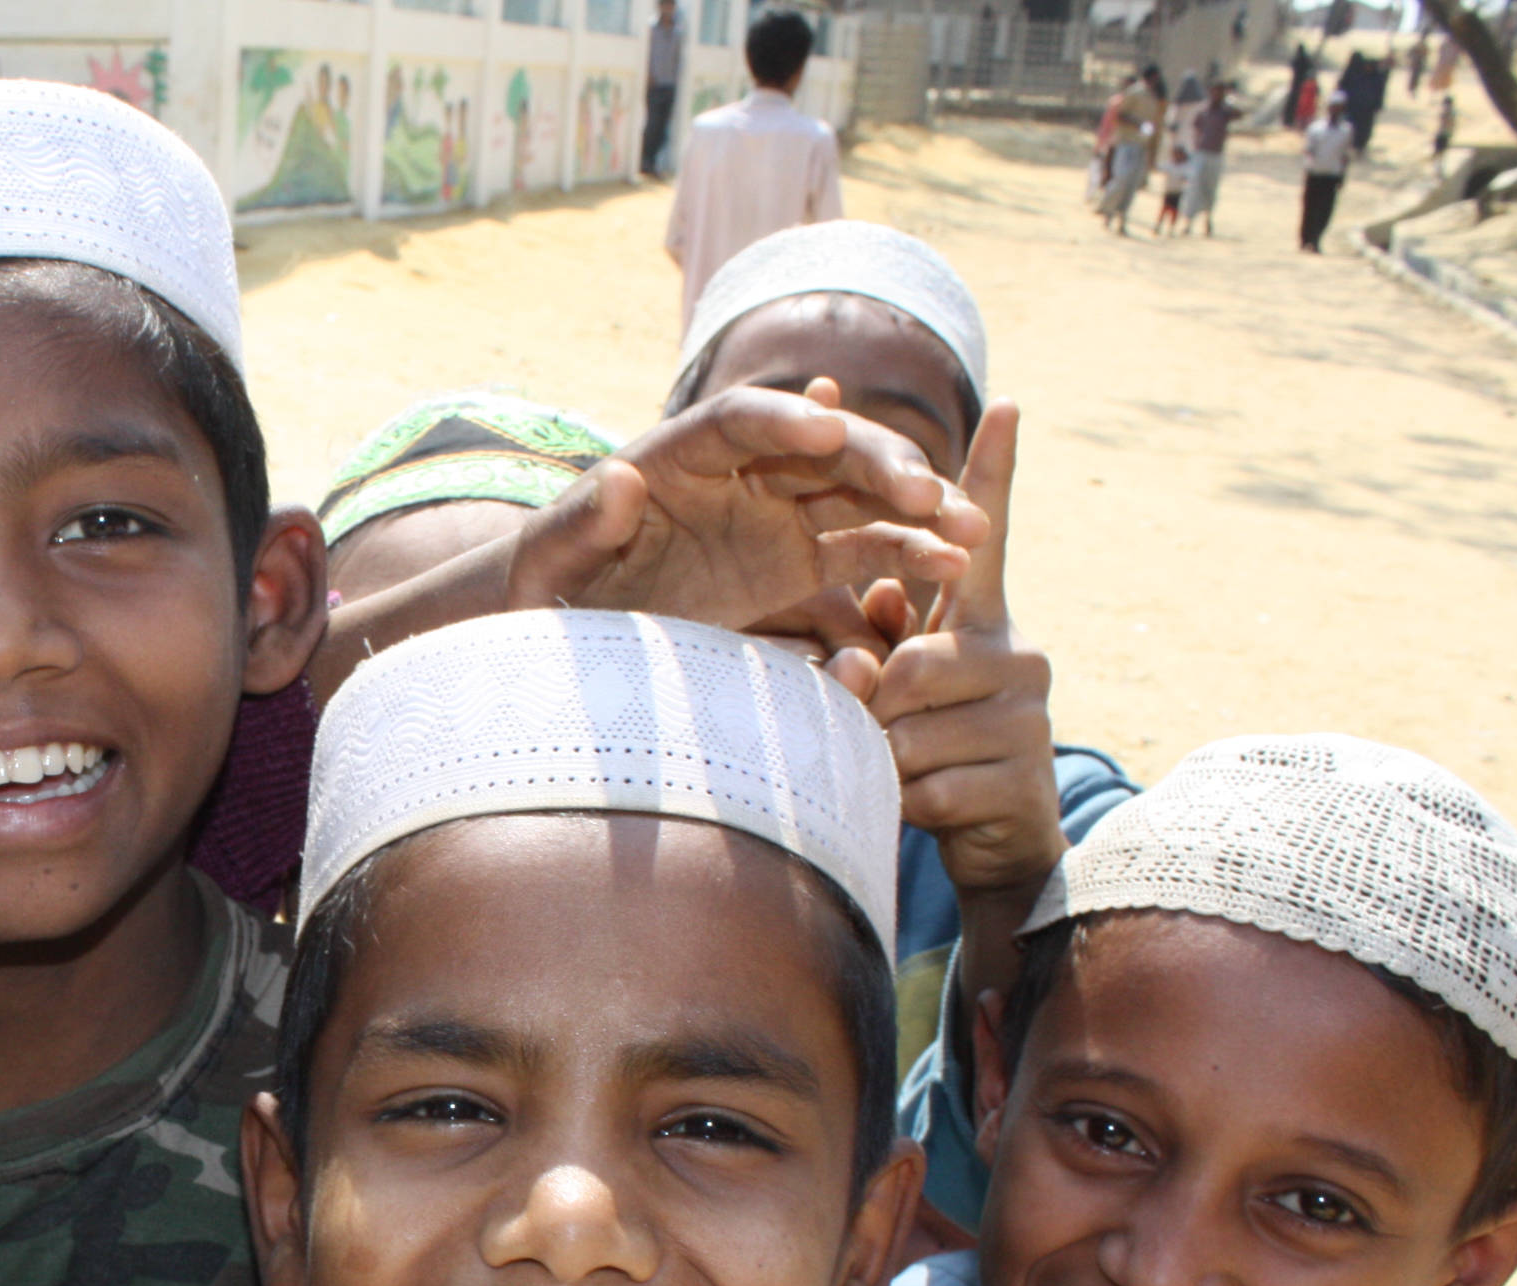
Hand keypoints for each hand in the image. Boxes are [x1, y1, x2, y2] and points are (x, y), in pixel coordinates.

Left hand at [509, 384, 985, 627]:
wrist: (564, 634)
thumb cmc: (544, 593)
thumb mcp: (546, 566)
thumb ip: (580, 525)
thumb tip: (620, 479)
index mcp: (675, 456)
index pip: (738, 422)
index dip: (783, 420)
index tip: (827, 425)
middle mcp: (736, 474)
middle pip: (818, 449)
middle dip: (875, 462)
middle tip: (926, 488)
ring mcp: (772, 515)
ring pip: (856, 493)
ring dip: (915, 505)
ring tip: (972, 530)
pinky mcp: (794, 563)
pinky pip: (859, 549)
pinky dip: (906, 553)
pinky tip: (951, 565)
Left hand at [850, 401, 1062, 906]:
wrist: (994, 846)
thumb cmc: (931, 751)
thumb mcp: (898, 688)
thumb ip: (882, 635)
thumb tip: (875, 598)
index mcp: (981, 620)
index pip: (987, 538)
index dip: (993, 473)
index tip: (1005, 403)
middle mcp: (1016, 652)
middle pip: (909, 666)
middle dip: (872, 711)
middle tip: (878, 737)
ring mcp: (1026, 713)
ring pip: (910, 730)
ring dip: (884, 760)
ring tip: (910, 772)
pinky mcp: (1021, 774)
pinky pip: (927, 784)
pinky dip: (903, 803)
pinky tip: (926, 808)